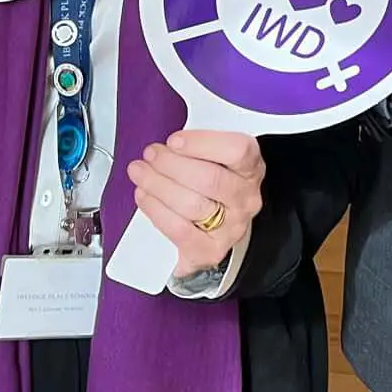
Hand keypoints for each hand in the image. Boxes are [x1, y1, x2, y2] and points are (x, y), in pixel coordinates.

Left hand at [128, 131, 264, 275]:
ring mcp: (230, 227)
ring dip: (158, 184)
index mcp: (250, 169)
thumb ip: (196, 148)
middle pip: (210, 179)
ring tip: (140, 172)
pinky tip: (144, 196)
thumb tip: (165, 145)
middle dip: (171, 164)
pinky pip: (179, 229)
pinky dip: (156, 210)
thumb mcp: (215, 159)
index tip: (174, 140)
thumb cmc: (212, 187)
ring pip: (192, 204)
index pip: (238, 151)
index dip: (203, 143)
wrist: (216, 230)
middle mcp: (245, 199)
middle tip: (150, 155)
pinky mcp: (210, 250)